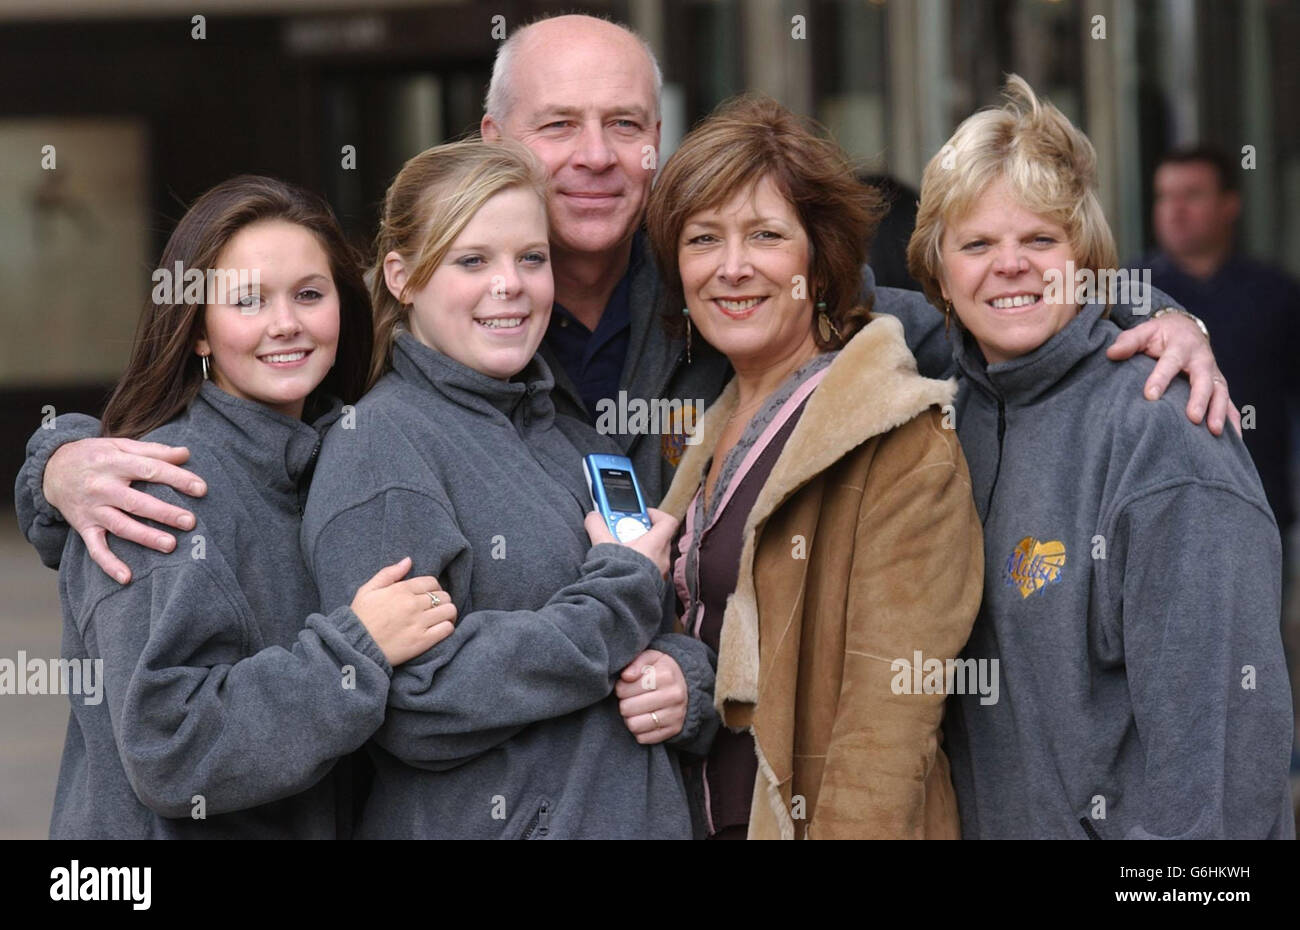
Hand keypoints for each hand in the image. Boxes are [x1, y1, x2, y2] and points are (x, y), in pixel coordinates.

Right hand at [44, 438, 207, 583]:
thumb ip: (153, 450)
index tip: (201, 488)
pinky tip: (127, 578)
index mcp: (114, 463)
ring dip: (145, 537)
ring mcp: (93, 509)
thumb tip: (186, 453)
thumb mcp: (120, 445)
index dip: (177, 478)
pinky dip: (110, 564)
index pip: (150, 470)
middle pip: (136, 502)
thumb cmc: (95, 455)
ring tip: (171, 545)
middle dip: (164, 513)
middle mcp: (102, 487)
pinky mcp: (84, 526)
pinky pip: (96, 548)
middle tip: (190, 521)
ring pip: (121, 526)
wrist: (52, 469)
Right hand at [350, 556, 456, 666]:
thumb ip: (389, 573)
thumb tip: (408, 561)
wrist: (354, 647)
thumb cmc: (360, 618)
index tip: (429, 595)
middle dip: (442, 600)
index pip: (432, 582)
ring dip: (448, 613)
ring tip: (441, 617)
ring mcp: (419, 623)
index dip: (433, 587)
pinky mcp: (422, 641)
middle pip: (443, 595)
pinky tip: (440, 629)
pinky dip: (448, 627)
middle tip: (436, 607)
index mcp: (401, 590)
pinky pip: (447, 629)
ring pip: (449, 610)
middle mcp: (413, 604)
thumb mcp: (368, 590)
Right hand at [584, 508, 678, 578]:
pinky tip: (623, 568)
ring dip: (639, 549)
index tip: (640, 514)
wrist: (619, 602)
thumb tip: (593, 517)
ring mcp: (659, 573)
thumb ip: (597, 526)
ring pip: (653, 554)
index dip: (655, 514)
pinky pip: (649, 569)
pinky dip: (639, 565)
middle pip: (658, 537)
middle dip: (641, 532)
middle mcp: (662, 558)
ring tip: (620, 551)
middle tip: (623, 532)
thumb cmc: (618, 573)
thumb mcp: (603, 544)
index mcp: (655, 544)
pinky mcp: (653, 586)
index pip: (667, 521)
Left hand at [615, 649, 686, 743]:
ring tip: (634, 710)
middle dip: (624, 703)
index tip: (625, 686)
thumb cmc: (661, 670)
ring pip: (634, 725)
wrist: (686, 685)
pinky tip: (643, 719)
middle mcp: (673, 696)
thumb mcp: (650, 658)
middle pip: (627, 708)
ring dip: (629, 718)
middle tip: (629, 699)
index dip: (619, 688)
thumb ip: (636, 662)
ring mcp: (675, 715)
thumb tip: (626, 676)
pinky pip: (644, 738)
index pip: (625, 689)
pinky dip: (639, 731)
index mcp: (665, 675)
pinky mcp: (674, 729)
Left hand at [1106, 315, 1240, 435]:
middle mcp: (1202, 360)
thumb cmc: (1161, 334)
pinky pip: (1230, 403)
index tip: (1150, 396)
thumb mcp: (1145, 331)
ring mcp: (1213, 374)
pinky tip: (1234, 440)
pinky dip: (1233, 420)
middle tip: (1193, 418)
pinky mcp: (1218, 385)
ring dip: (1219, 412)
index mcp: (1181, 346)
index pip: (1170, 363)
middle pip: (1203, 380)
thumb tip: (1112, 353)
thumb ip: (1128, 341)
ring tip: (1214, 432)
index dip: (1161, 378)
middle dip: (1199, 399)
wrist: (1186, 328)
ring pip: (1221, 393)